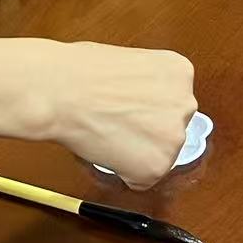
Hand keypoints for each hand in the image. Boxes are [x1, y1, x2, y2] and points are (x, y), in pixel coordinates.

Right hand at [41, 42, 197, 187]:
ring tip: (106, 132)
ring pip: (158, 157)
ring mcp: (174, 137)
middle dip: (144, 132)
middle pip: (169, 130)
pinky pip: (141, 180)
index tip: (127, 109)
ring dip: (134, 153)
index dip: (144, 110)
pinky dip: (123, 173)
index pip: (172, 104)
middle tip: (114, 123)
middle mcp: (185, 104)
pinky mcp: (156, 166)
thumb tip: (143, 105)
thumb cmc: (79, 72)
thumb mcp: (129, 63)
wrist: (58, 91)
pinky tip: (105, 148)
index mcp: (179, 73)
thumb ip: (147, 87)